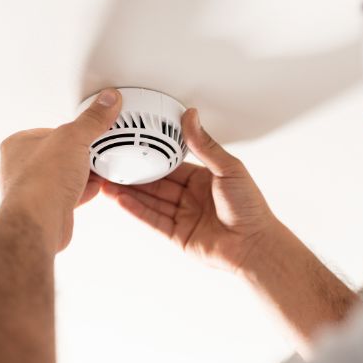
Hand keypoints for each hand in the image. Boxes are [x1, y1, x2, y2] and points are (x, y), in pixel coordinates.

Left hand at [0, 88, 122, 251]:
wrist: (40, 222)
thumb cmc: (41, 181)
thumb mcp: (74, 138)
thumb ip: (92, 120)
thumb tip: (106, 101)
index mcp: (17, 145)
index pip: (50, 130)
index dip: (72, 131)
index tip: (87, 131)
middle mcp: (20, 167)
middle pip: (57, 154)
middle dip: (77, 154)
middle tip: (93, 150)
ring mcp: (33, 190)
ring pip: (62, 176)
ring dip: (80, 174)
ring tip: (95, 169)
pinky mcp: (47, 208)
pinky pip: (68, 195)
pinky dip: (82, 191)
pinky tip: (92, 188)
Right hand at [102, 108, 280, 274]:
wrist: (255, 244)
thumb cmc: (251, 209)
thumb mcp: (229, 168)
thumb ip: (205, 145)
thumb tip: (192, 117)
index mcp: (204, 180)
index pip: (172, 165)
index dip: (153, 156)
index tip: (134, 144)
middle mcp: (192, 198)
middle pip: (156, 183)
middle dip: (134, 174)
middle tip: (112, 162)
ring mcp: (183, 217)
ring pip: (150, 201)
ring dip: (128, 191)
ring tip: (107, 180)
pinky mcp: (177, 235)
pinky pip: (152, 220)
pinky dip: (135, 210)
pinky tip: (120, 199)